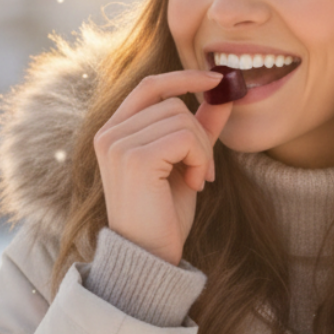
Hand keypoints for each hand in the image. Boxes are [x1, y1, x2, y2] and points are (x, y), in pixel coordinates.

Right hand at [93, 69, 234, 265]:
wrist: (148, 256)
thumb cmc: (163, 214)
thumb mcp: (183, 163)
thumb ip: (198, 128)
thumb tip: (224, 93)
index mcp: (113, 132)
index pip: (150, 86)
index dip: (184, 77)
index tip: (217, 79)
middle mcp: (109, 134)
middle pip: (173, 104)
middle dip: (200, 134)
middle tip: (203, 170)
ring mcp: (118, 145)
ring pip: (182, 119)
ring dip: (202, 150)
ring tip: (196, 180)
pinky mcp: (134, 158)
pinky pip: (184, 137)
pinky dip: (199, 158)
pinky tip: (193, 184)